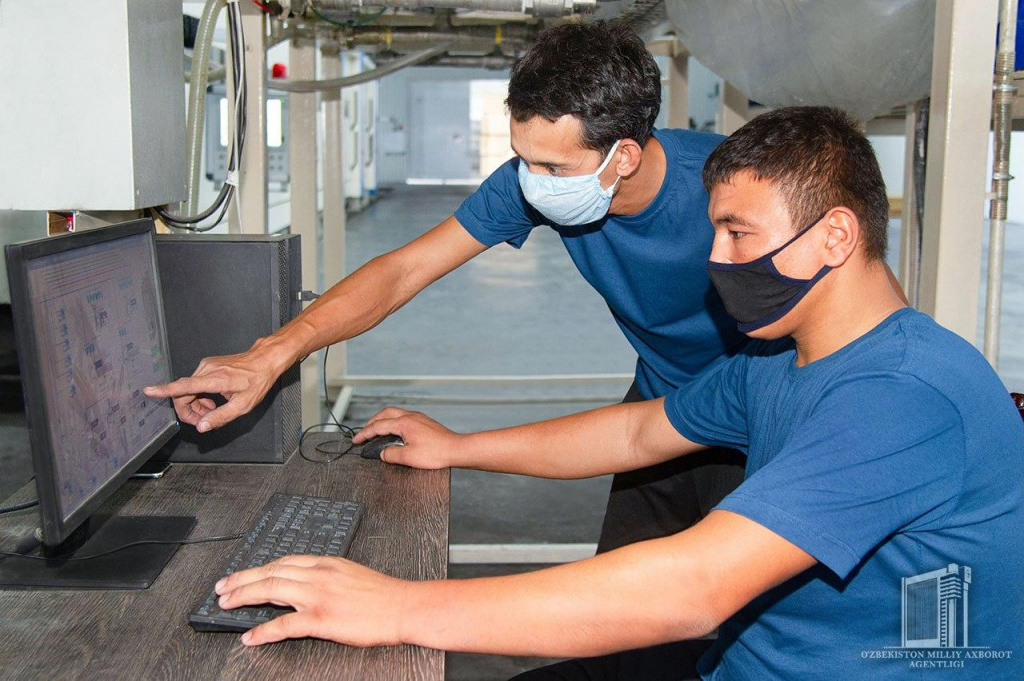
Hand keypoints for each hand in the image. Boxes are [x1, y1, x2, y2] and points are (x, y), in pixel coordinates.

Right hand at [143, 339, 288, 431]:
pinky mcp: (208, 365)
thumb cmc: (256, 381)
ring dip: (195, 404)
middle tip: (203, 421)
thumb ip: (220, 417)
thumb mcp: (242, 405)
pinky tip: (213, 400)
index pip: (184, 386)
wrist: (264, 360)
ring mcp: (206, 365)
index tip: (148, 391)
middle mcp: (206, 369)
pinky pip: (195, 383)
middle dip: (188, 411)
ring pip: (189, 389)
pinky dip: (200, 395)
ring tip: (212, 410)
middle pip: (183, 393)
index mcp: (214, 379)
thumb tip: (201, 427)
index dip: (164, 390)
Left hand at [215, 555, 410, 646]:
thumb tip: (306, 583)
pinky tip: (250, 636)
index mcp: (325, 562)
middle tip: (222, 588)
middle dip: (241, 579)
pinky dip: (262, 630)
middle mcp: (318, 574)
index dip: (258, 567)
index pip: (283, 560)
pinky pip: (283, 625)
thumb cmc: (383, 594)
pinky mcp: (320, 619)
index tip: (243, 573)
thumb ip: (327, 575)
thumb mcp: (351, 573)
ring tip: (226, 605)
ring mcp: (317, 596)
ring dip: (243, 596)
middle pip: (270, 572)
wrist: (403, 606)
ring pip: (270, 590)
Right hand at [352, 407, 461, 468]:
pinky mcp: (424, 422)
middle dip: (372, 422)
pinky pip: (403, 417)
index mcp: (404, 423)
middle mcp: (411, 416)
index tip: (356, 440)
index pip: (378, 426)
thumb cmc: (437, 452)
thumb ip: (391, 454)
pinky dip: (393, 422)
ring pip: (395, 413)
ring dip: (383, 420)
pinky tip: (395, 431)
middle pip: (385, 414)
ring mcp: (418, 418)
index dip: (365, 433)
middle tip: (364, 432)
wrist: (456, 449)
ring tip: (377, 430)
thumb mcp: (408, 458)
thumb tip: (383, 453)